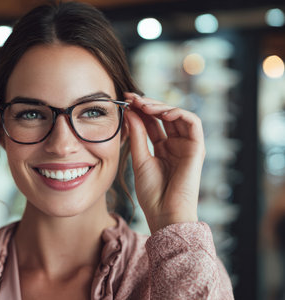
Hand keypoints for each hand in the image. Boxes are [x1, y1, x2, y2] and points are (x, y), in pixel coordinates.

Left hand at [124, 92, 204, 232]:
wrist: (165, 213)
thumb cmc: (152, 193)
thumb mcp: (140, 159)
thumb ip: (137, 135)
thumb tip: (130, 112)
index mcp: (162, 148)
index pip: (152, 122)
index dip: (139, 110)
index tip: (124, 100)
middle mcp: (175, 144)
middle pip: (164, 116)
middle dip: (148, 104)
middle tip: (132, 97)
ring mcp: (187, 145)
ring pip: (177, 115)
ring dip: (161, 106)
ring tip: (143, 104)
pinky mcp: (197, 148)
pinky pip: (192, 122)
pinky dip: (178, 113)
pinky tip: (162, 112)